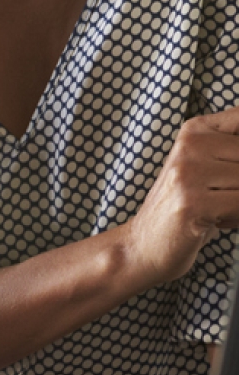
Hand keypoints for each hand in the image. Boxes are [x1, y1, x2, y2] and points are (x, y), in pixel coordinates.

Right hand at [119, 107, 238, 288]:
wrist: (144, 244)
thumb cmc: (184, 207)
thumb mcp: (205, 167)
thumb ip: (231, 152)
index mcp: (195, 130)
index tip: (230, 173)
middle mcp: (190, 145)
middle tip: (226, 196)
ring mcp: (188, 172)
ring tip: (221, 209)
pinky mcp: (192, 202)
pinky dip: (237, 217)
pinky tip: (218, 220)